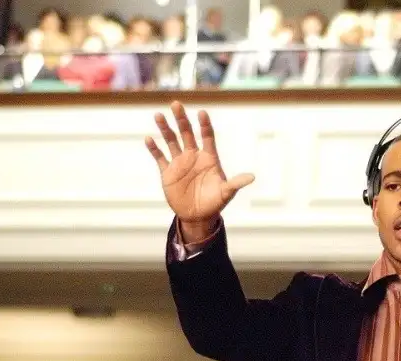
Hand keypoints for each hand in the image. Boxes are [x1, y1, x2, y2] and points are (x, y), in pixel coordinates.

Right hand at [145, 101, 254, 239]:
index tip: (202, 113)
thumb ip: (236, 183)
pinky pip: (160, 157)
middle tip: (176, 104)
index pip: (207, 136)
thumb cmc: (215, 203)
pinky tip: (149, 138)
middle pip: (187, 133)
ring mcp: (180, 163)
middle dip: (181, 119)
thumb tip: (252, 177)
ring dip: (165, 129)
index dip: (204, 125)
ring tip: (158, 115)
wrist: (198, 216)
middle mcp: (193, 156)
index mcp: (209, 158)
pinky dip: (154, 149)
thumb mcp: (226, 193)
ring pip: (171, 141)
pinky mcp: (168, 172)